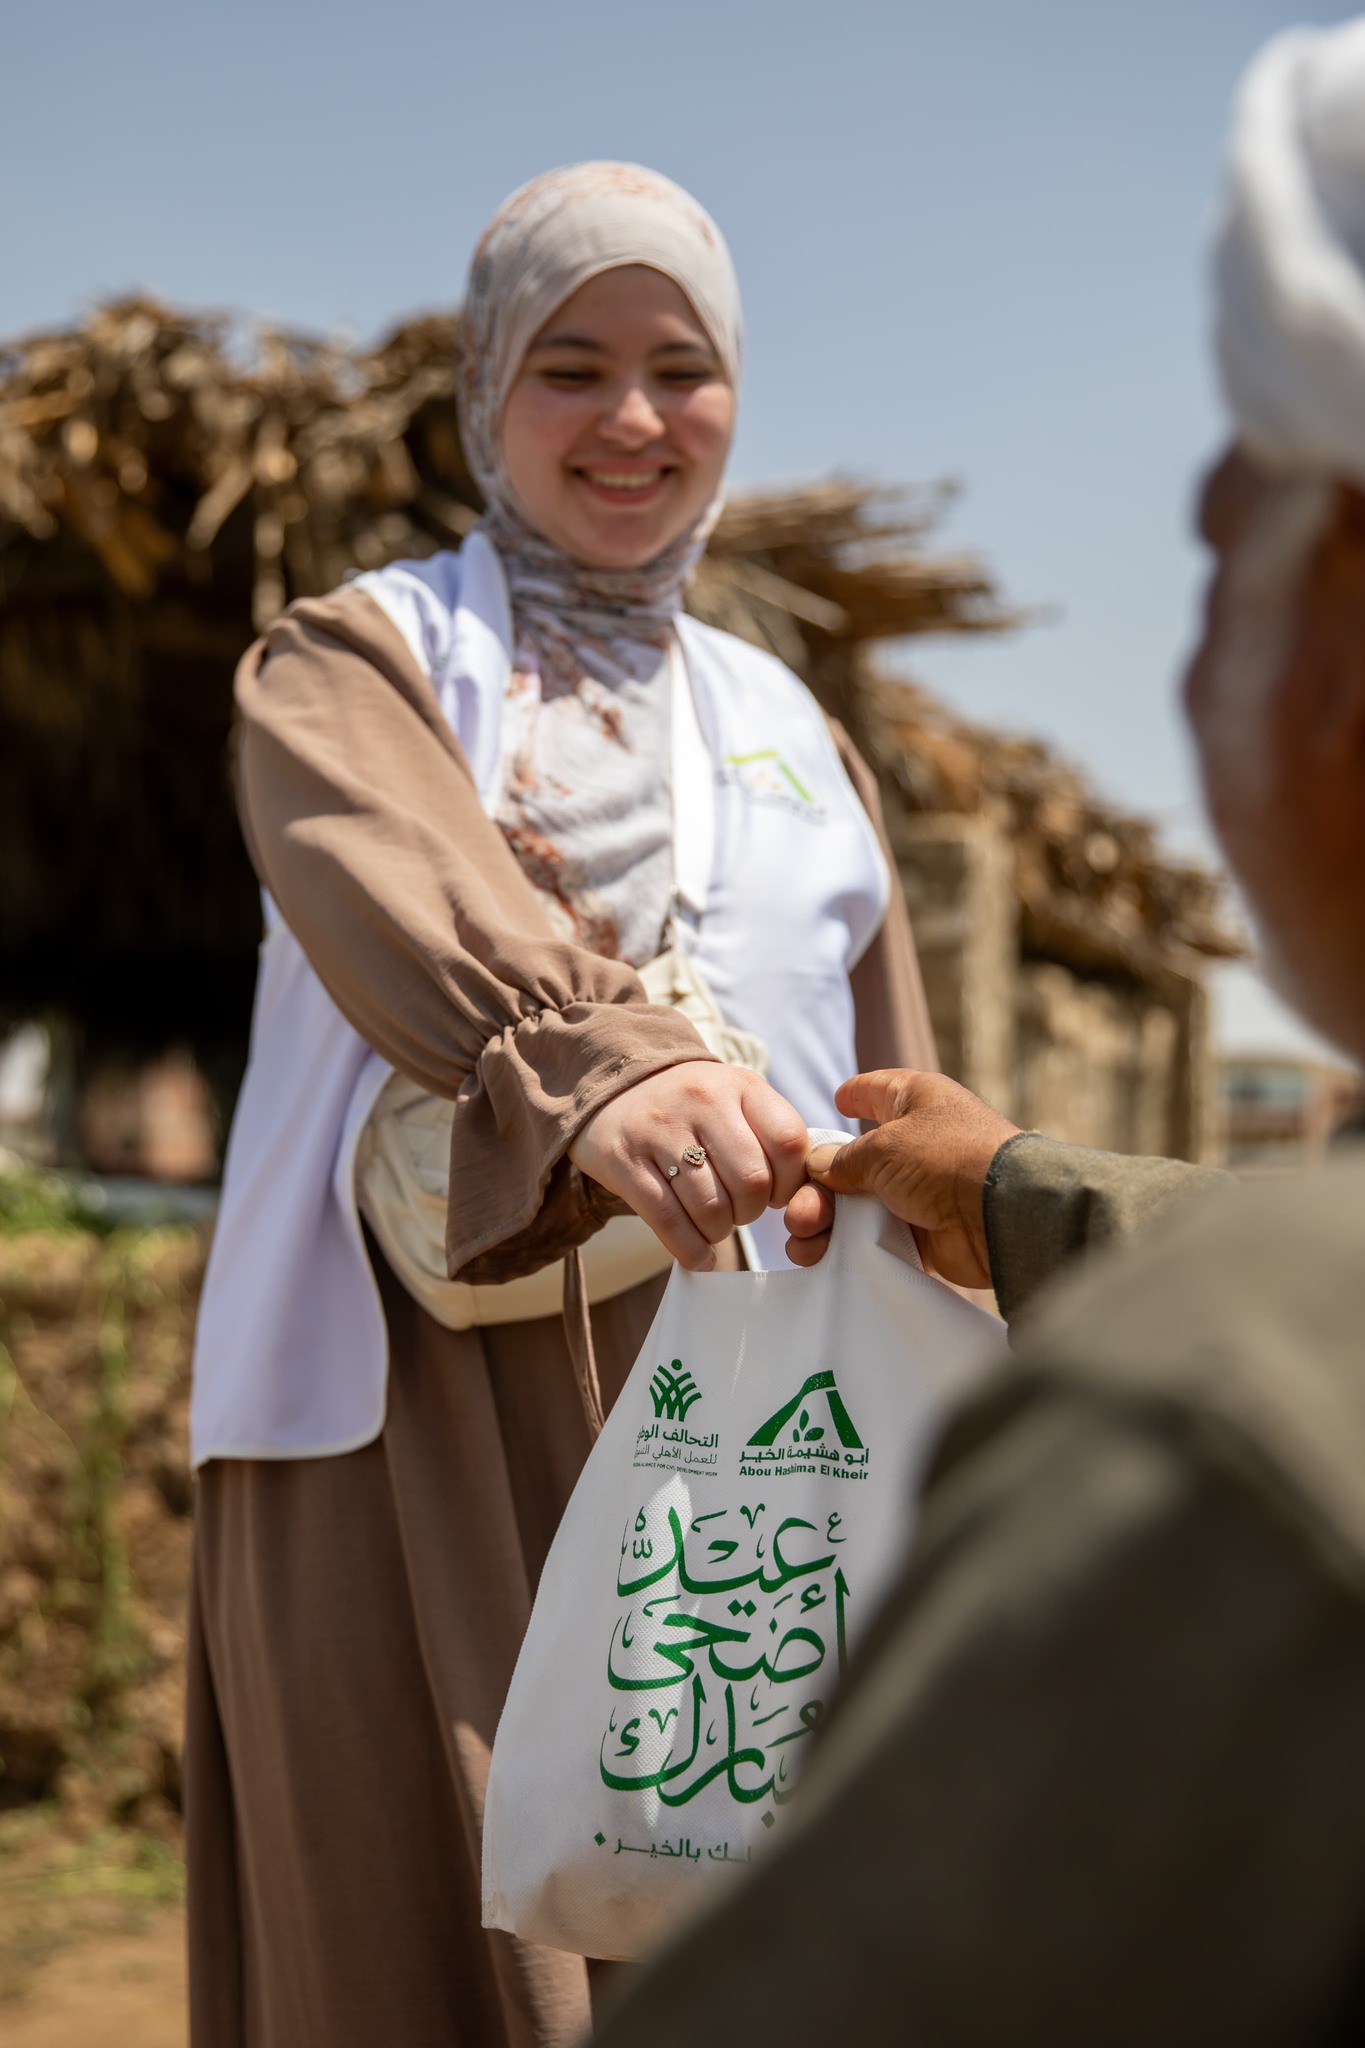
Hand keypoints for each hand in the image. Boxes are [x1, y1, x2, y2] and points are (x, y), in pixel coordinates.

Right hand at [570, 1061, 809, 1270]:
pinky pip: (668, 1220)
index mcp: (740, 1085)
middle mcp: (701, 1100)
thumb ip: (773, 1133)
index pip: (788, 1142)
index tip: (778, 1194)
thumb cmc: (692, 1104)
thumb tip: (806, 1191)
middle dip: (752, 1211)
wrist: (615, 1084)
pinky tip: (699, 1256)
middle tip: (741, 1211)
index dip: (792, 1182)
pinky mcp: (623, 1160)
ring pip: (711, 1207)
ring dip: (720, 1230)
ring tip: (714, 1224)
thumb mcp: (736, 1097)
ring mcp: (659, 1130)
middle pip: (752, 1181)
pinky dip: (691, 1249)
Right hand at [783, 1069, 1019, 1284]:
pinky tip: (816, 1256)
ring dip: (823, 1220)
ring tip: (803, 1238)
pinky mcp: (920, 1232)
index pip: (876, 1091)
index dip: (855, 1095)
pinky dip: (845, 1247)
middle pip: (850, 1162)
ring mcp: (917, 1190)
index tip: (838, 1100)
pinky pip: (872, 1238)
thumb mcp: (884, 1147)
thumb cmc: (946, 1159)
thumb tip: (816, 1166)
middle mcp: (915, 1143)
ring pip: (856, 1205)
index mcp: (914, 1102)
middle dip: (816, 1187)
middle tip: (796, 1211)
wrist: (1002, 1214)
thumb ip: (842, 1159)